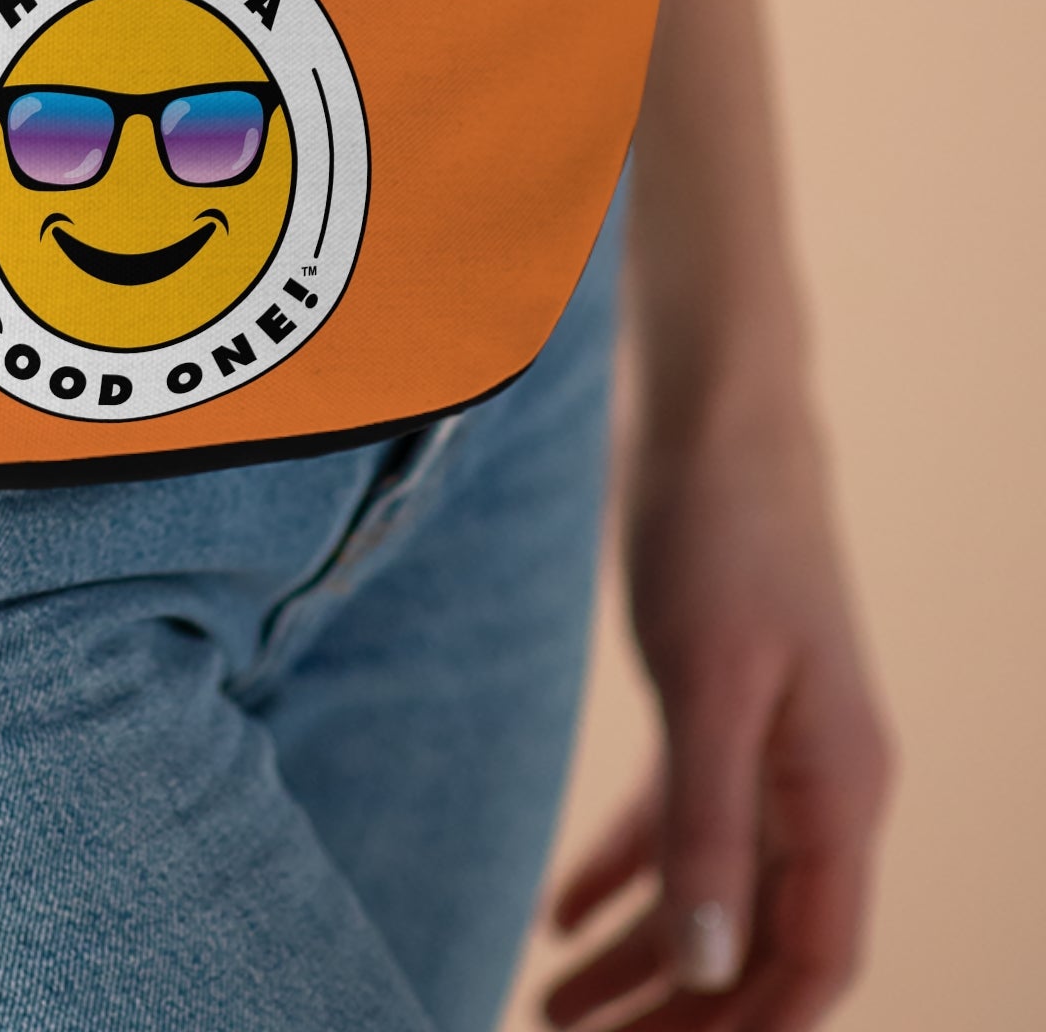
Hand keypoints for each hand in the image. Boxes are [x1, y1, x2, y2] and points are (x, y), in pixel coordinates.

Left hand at [543, 377, 893, 1030]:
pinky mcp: (717, 703)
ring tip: (547, 1008)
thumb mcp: (710, 682)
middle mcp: (816, 781)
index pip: (813, 959)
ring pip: (711, 887)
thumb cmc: (723, 533)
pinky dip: (624, 872)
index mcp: (841, 788)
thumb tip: (711, 970)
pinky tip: (559, 915)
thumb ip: (710, 822)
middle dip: (676, 1013)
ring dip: (638, 958)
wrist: (715, 415)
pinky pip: (678, 819)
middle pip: (755, 940)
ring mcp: (769, 743)